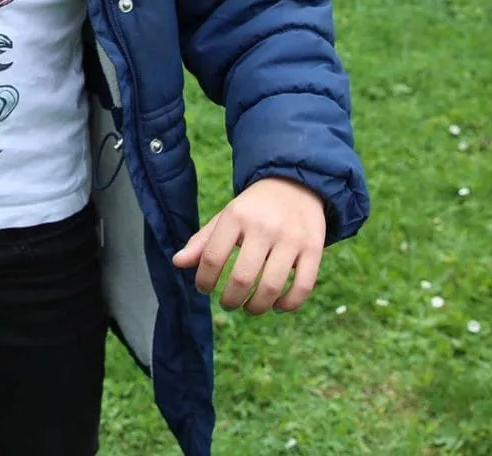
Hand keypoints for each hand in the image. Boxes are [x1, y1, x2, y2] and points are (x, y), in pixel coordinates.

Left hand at [172, 177, 325, 314]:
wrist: (296, 183)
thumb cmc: (254, 208)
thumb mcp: (226, 217)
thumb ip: (202, 241)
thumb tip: (177, 263)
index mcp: (237, 216)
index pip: (213, 258)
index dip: (204, 281)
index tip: (204, 288)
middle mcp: (264, 226)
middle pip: (242, 278)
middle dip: (230, 300)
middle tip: (227, 303)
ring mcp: (291, 238)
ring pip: (271, 287)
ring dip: (257, 307)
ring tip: (249, 308)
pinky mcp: (314, 248)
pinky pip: (303, 287)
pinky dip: (288, 305)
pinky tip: (276, 306)